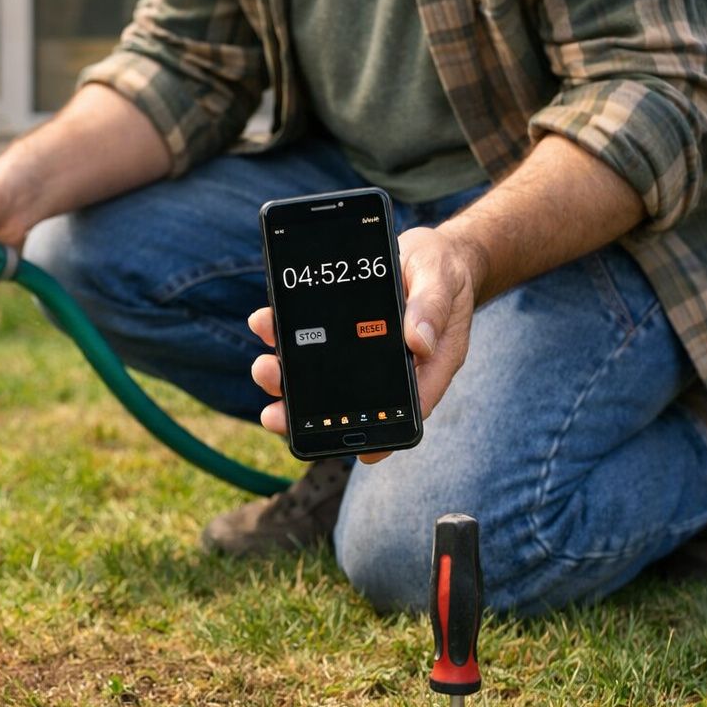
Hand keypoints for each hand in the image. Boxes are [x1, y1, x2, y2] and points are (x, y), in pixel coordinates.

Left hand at [247, 225, 484, 461]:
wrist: (426, 251)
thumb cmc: (442, 272)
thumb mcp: (441, 281)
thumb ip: (431, 308)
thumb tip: (418, 341)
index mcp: (423, 368)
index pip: (406, 411)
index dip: (383, 438)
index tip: (362, 455)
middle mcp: (386, 369)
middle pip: (347, 402)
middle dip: (307, 411)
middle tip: (276, 413)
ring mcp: (358, 353)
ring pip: (317, 378)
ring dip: (286, 377)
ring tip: (265, 366)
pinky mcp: (336, 331)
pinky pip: (306, 342)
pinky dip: (282, 336)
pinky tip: (264, 324)